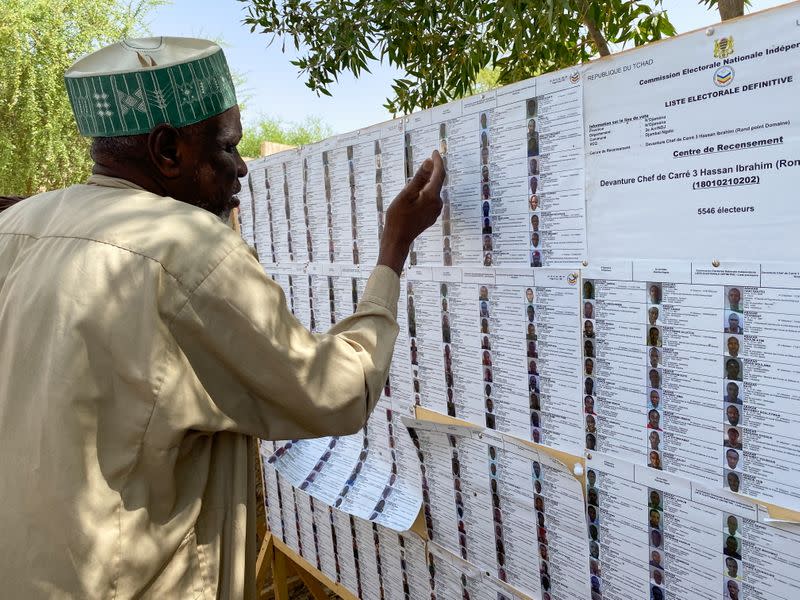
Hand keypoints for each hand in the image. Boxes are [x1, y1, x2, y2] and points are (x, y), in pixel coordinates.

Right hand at [378, 151, 445, 273]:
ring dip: (427, 183)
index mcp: (432, 197)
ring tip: (417, 178)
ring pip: (433, 191)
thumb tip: (429, 162)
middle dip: (432, 171)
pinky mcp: (431, 216)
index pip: (439, 174)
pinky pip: (430, 200)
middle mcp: (437, 204)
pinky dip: (425, 193)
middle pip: (437, 182)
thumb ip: (419, 178)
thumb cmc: (398, 217)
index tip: (434, 151)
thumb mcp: (406, 194)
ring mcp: (435, 211)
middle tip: (427, 160)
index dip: (438, 161)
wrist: (397, 240)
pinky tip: (415, 194)